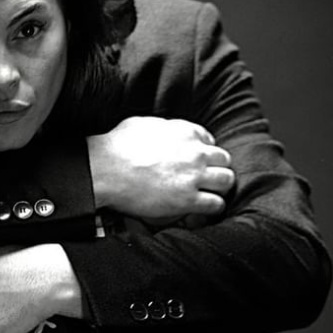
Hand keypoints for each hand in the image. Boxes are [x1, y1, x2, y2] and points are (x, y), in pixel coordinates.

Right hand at [87, 116, 234, 221]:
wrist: (106, 169)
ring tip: (209, 193)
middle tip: (206, 178)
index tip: (197, 161)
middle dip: (216, 168)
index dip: (205, 152)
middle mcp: (195, 152)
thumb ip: (162, 127)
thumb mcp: (142, 124)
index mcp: (185, 132)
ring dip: (219, 187)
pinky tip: (203, 208)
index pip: (210, 141)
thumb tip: (165, 130)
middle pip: (224, 160)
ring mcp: (193, 176)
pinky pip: (216, 204)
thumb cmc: (116, 146)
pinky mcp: (187, 199)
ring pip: (227, 181)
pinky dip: (213, 207)